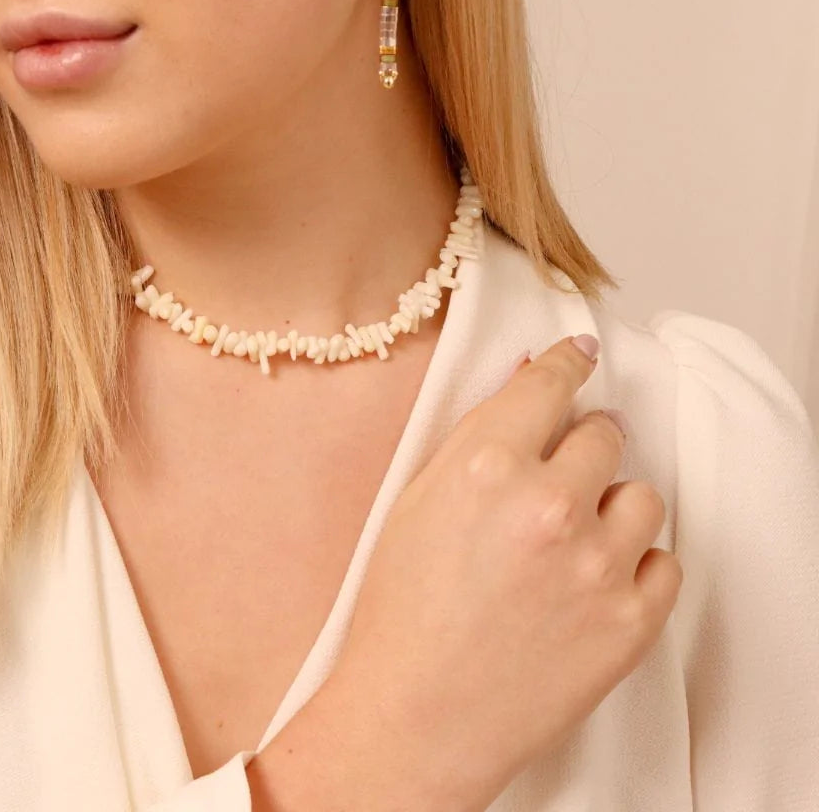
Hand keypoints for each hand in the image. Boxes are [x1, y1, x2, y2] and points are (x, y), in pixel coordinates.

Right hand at [327, 335, 681, 810]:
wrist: (417, 713)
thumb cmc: (401, 609)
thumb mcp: (418, 500)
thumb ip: (476, 435)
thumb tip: (525, 380)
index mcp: (486, 465)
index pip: (552, 383)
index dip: (568, 361)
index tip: (581, 353)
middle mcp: (547, 504)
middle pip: (605, 434)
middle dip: (584, 444)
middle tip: (560, 474)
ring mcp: (595, 564)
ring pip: (642, 495)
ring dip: (612, 505)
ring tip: (574, 538)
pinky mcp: (630, 621)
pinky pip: (665, 563)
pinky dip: (636, 566)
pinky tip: (593, 580)